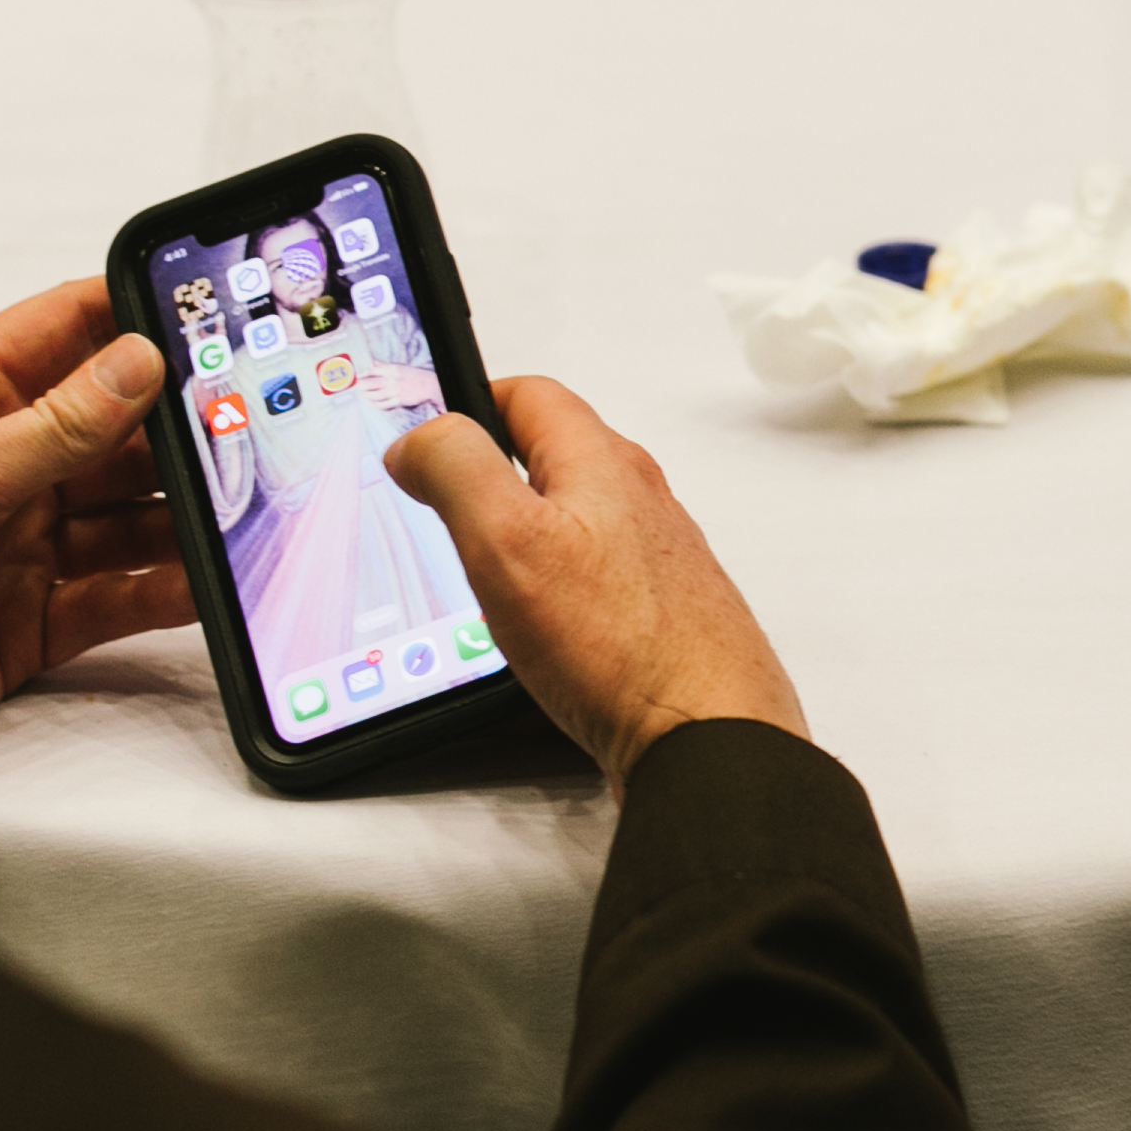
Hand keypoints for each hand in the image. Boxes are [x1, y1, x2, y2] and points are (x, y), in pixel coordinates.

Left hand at [0, 280, 194, 765]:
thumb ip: (53, 429)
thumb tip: (137, 361)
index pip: (61, 335)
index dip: (128, 315)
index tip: (204, 303)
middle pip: (112, 431)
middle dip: (177, 427)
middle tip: (249, 421)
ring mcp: (17, 544)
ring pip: (126, 515)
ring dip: (181, 511)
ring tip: (241, 504)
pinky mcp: (31, 620)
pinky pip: (117, 594)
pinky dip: (163, 587)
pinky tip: (203, 577)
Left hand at [352, 362, 438, 411]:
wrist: (429, 385)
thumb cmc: (414, 375)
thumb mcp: (400, 367)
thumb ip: (384, 365)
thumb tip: (373, 362)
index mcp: (392, 370)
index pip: (373, 371)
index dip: (363, 374)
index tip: (356, 377)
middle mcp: (392, 380)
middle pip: (371, 384)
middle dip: (361, 386)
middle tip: (354, 388)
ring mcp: (395, 391)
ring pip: (375, 395)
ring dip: (366, 396)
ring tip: (362, 396)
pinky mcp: (399, 401)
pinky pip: (383, 404)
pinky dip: (376, 404)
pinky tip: (372, 403)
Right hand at [387, 380, 807, 790]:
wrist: (709, 735)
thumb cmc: (624, 646)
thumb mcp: (510, 541)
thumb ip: (458, 471)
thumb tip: (421, 437)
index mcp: (603, 464)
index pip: (529, 395)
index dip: (469, 402)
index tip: (426, 430)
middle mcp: (637, 502)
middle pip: (554, 455)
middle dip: (492, 468)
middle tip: (442, 497)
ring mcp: (653, 558)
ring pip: (575, 519)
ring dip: (523, 531)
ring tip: (480, 562)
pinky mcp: (659, 612)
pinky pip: (593, 578)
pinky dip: (553, 586)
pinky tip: (536, 624)